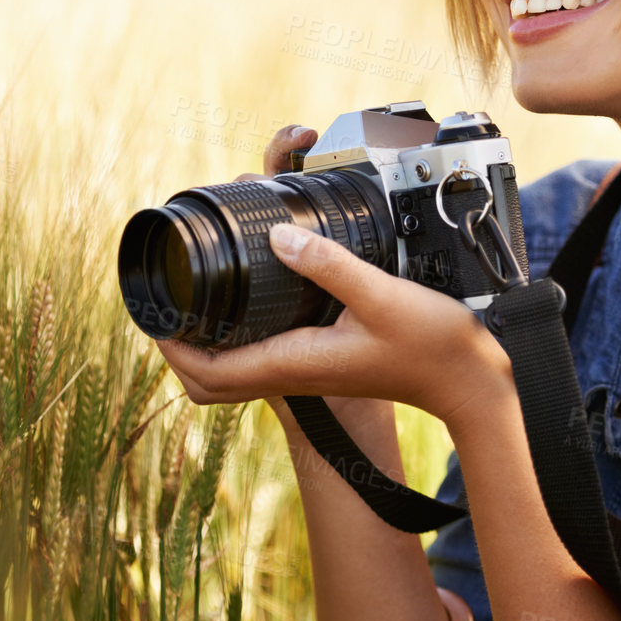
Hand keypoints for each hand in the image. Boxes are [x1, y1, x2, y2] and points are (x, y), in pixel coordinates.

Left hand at [153, 221, 512, 427]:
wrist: (467, 380)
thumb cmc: (430, 345)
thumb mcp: (378, 294)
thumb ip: (327, 263)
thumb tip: (278, 237)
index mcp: (295, 361)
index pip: (211, 370)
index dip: (172, 346)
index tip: (153, 312)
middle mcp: (294, 371)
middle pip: (210, 384)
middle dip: (176, 350)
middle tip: (164, 306)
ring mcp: (306, 369)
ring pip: (234, 374)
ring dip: (204, 346)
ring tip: (192, 304)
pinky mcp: (321, 360)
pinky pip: (261, 359)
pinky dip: (238, 340)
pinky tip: (248, 302)